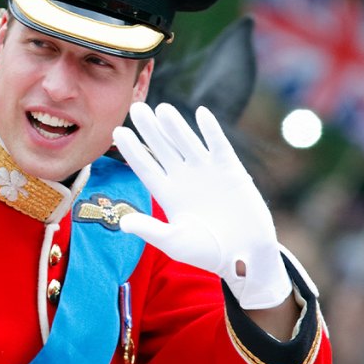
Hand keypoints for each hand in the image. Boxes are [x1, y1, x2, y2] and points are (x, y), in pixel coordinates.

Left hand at [112, 102, 290, 308]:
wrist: (245, 256)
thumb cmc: (208, 253)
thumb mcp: (175, 242)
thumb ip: (151, 230)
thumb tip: (123, 223)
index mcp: (167, 193)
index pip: (145, 166)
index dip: (132, 150)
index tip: (117, 132)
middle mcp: (183, 178)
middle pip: (162, 148)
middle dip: (149, 129)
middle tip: (135, 107)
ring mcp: (206, 172)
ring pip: (186, 142)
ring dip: (175, 125)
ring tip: (161, 108)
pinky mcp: (231, 170)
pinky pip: (218, 146)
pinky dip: (211, 130)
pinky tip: (201, 113)